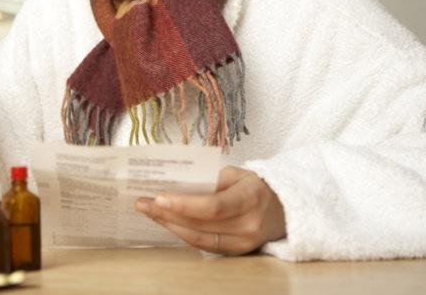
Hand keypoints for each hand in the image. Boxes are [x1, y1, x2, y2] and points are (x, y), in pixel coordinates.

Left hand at [135, 166, 285, 255]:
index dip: (184, 204)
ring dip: (169, 225)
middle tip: (143, 202)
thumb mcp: (238, 174)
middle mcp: (247, 225)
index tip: (159, 197)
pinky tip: (166, 221)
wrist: (283, 210)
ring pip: (197, 238)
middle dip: (167, 214)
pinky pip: (203, 245)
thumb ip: (210, 180)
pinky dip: (182, 232)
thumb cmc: (256, 187)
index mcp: (249, 199)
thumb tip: (177, 186)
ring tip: (148, 211)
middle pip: (200, 224)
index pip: (213, 206)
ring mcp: (242, 243)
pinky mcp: (235, 252)